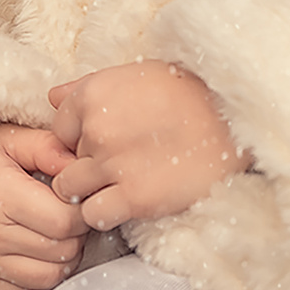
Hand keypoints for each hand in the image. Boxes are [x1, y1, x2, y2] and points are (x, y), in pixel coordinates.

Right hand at [0, 122, 86, 289]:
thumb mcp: (4, 137)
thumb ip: (47, 147)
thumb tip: (83, 167)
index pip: (65, 221)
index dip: (81, 211)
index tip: (74, 198)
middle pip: (62, 251)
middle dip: (76, 234)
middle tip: (66, 214)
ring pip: (50, 276)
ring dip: (61, 257)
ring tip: (53, 233)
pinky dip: (39, 274)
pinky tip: (32, 250)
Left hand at [47, 62, 248, 227]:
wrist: (236, 118)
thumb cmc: (187, 93)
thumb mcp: (135, 75)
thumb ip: (87, 87)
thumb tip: (52, 98)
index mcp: (92, 94)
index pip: (58, 130)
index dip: (78, 141)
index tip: (103, 144)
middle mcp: (95, 128)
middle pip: (64, 161)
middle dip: (85, 166)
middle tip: (115, 167)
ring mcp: (113, 164)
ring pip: (70, 190)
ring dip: (88, 192)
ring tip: (115, 188)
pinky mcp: (135, 197)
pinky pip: (93, 215)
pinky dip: (103, 214)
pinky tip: (124, 204)